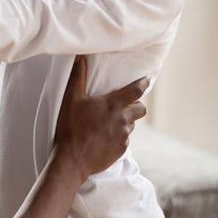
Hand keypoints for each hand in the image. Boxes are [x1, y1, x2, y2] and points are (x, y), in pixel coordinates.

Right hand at [55, 55, 147, 181]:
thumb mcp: (70, 99)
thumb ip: (77, 77)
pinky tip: (103, 137)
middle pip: (141, 109)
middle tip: (124, 104)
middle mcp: (123, 120)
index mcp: (112, 105)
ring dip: (124, 121)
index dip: (143, 83)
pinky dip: (117, 136)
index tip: (147, 79)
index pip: (136, 91)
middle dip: (136, 104)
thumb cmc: (70, 127)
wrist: (73, 159)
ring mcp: (123, 136)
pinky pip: (124, 140)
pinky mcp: (121, 150)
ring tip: (108, 122)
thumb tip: (80, 57)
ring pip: (131, 125)